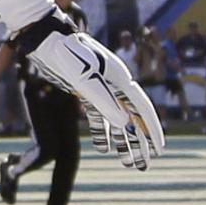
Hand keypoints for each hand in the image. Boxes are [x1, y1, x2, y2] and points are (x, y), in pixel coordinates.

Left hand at [11, 17, 166, 169]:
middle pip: (132, 117)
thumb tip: (126, 124)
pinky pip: (99, 115)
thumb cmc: (66, 55)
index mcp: (120, 78)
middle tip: (145, 164)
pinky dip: (103, 131)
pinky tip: (103, 148)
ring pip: (117, 119)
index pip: (142, 107)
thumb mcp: (85, 80)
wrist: (46, 40)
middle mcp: (114, 83)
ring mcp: (101, 87)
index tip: (160, 148)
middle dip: (140, 141)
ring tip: (129, 163)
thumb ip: (104, 102)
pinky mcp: (85, 90)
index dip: (152, 128)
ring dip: (124, 141)